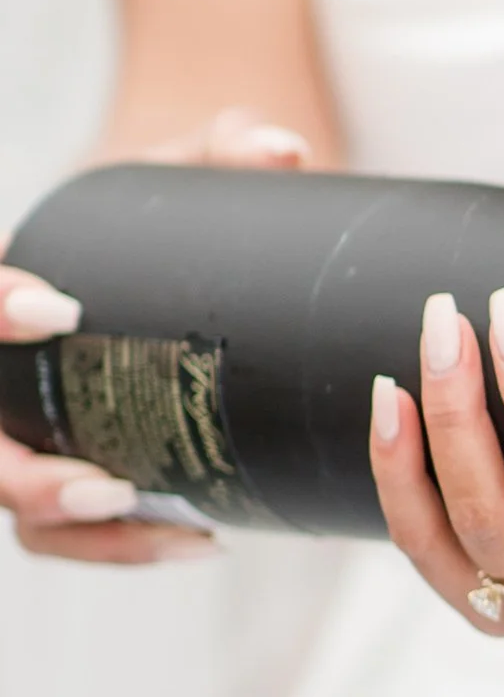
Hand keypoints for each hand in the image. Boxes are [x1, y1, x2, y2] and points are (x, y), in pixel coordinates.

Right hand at [0, 113, 306, 562]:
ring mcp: (22, 427)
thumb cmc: (146, 208)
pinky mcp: (60, 468)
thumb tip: (282, 152)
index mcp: (2, 282)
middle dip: (26, 473)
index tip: (60, 310)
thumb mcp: (172, 172)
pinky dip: (118, 546)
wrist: (147, 242)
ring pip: (13, 504)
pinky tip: (196, 540)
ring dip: (73, 528)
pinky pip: (62, 530)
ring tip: (160, 525)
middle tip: (111, 486)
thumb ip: (220, 150)